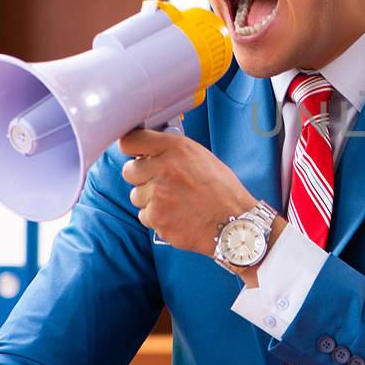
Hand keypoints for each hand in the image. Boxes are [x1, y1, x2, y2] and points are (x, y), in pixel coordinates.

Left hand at [119, 128, 259, 258]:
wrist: (235, 223)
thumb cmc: (222, 191)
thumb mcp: (201, 157)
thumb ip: (173, 152)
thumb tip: (149, 151)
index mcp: (176, 148)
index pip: (131, 141)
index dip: (131, 148)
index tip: (134, 153)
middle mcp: (164, 168)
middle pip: (129, 171)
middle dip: (141, 177)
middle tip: (160, 182)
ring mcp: (158, 195)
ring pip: (136, 196)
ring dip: (150, 200)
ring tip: (175, 202)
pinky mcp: (156, 218)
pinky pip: (145, 216)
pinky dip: (157, 217)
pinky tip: (177, 215)